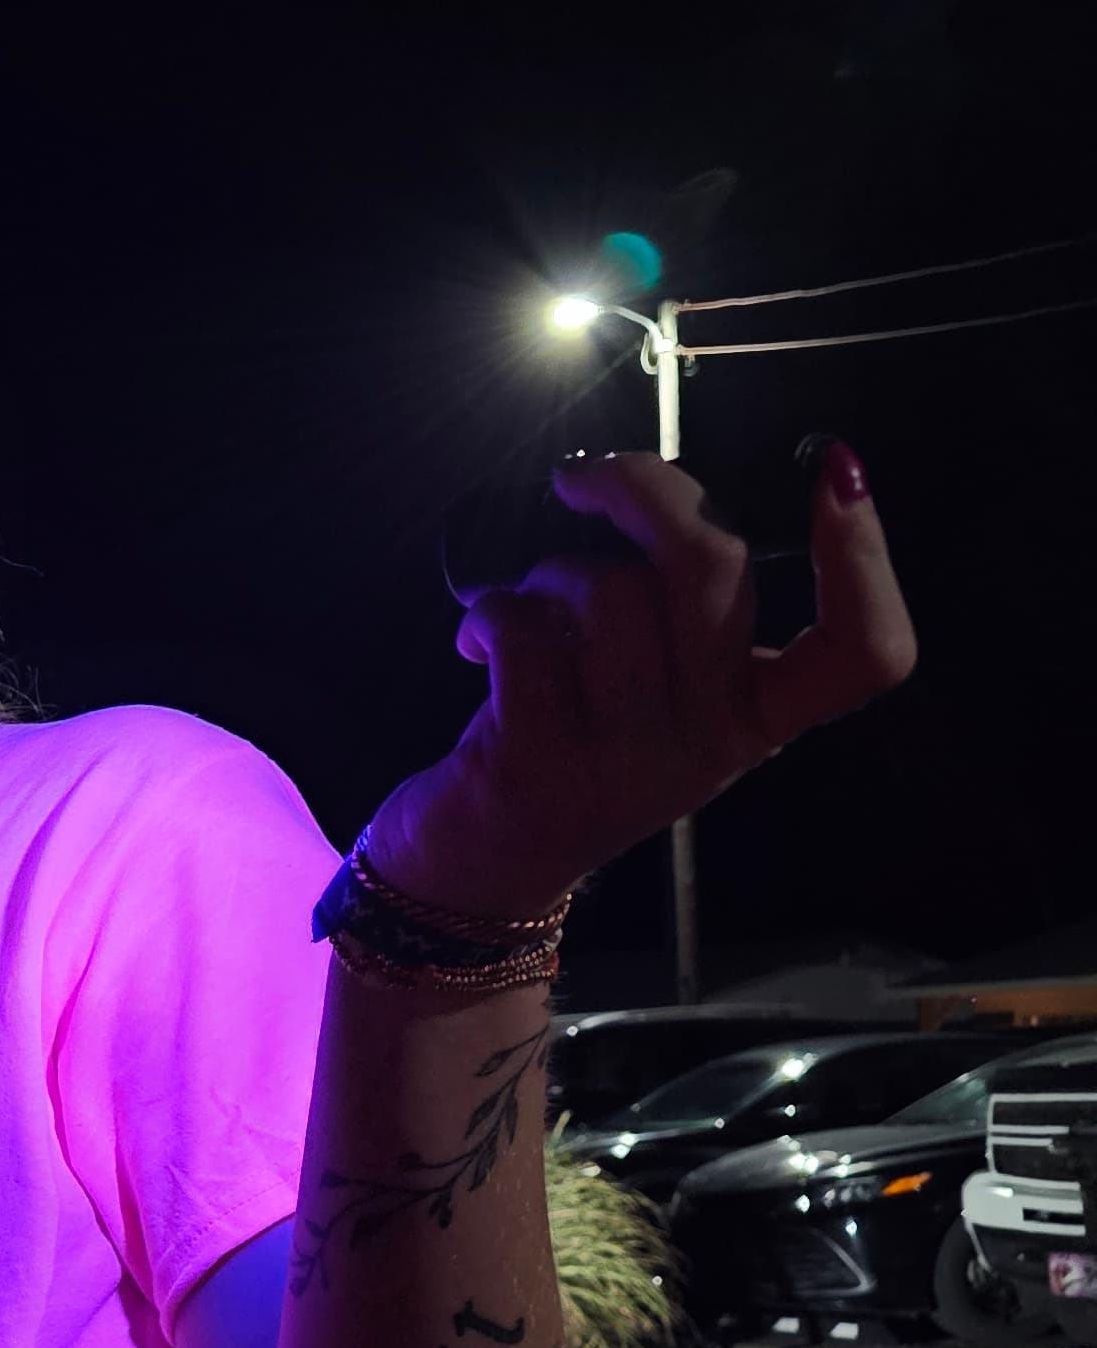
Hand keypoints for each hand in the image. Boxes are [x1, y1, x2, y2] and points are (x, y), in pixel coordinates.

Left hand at [365, 442, 916, 922]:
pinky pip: (524, 630)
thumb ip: (682, 613)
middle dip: (646, 488)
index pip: (864, 651)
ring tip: (526, 604)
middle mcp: (708, 741)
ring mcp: (625, 759)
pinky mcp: (536, 764)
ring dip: (551, 568)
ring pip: (610, 589)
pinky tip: (481, 638)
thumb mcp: (660, 698)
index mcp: (756, 717)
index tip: (837, 472)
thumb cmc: (574, 750)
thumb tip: (659, 494)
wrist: (483, 875)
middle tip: (583, 480)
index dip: (866, 555)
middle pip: (716, 570)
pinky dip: (492, 611)